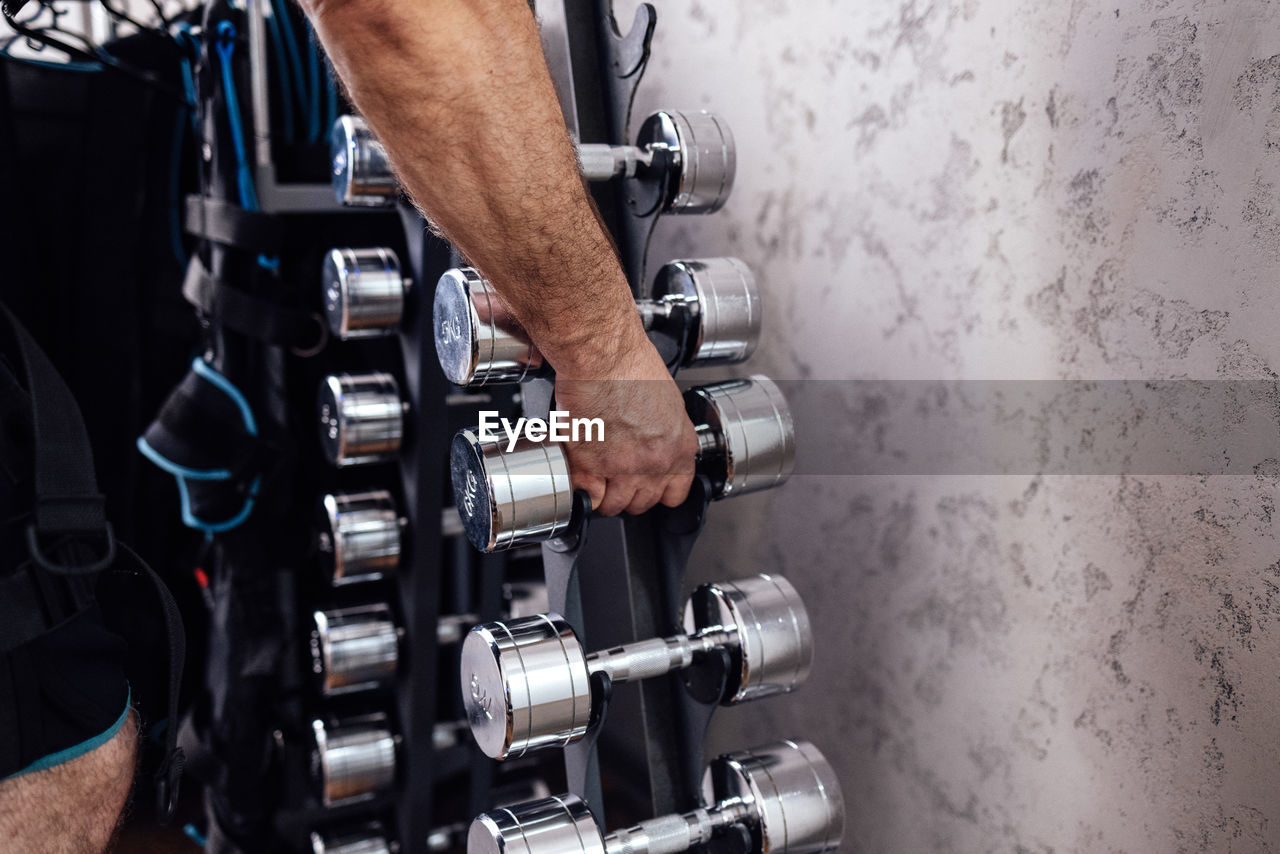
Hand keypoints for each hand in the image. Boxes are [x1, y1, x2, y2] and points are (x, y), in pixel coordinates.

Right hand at [552, 333, 697, 515]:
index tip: (646, 487)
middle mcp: (655, 463)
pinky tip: (579, 471)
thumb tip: (653, 444)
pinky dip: (579, 488)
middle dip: (626, 493)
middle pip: (641, 503)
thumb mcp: (668, 403)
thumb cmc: (632, 366)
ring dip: (601, 494)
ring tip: (593, 472)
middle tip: (613, 474)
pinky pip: (586, 497)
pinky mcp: (591, 466)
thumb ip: (665, 433)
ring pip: (612, 506)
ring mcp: (623, 469)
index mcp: (678, 447)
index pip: (676, 494)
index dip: (657, 492)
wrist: (605, 355)